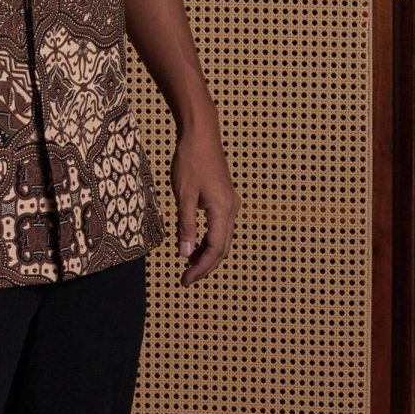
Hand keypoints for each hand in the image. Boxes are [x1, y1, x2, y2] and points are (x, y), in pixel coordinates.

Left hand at [170, 119, 238, 286]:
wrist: (201, 134)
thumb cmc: (190, 161)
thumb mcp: (184, 195)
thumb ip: (185, 225)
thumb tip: (185, 254)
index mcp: (222, 210)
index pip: (215, 249)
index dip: (201, 267)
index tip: (185, 279)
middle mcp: (231, 209)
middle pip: (222, 247)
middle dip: (205, 264)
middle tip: (186, 278)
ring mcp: (230, 203)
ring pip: (222, 237)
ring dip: (207, 252)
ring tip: (188, 263)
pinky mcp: (225, 197)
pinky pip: (220, 226)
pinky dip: (208, 238)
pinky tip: (194, 241)